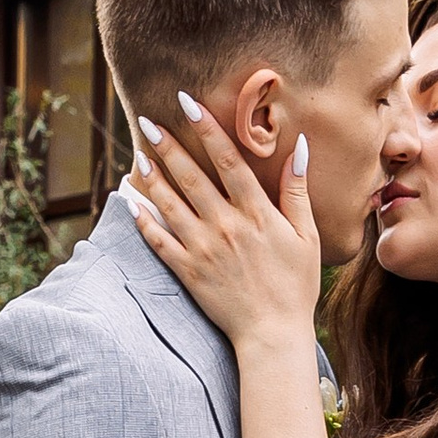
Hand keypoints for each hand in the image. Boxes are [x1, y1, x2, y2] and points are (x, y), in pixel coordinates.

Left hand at [124, 96, 326, 359]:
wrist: (273, 335)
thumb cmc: (295, 286)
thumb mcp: (307, 236)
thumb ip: (297, 190)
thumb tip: (300, 148)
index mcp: (256, 213)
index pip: (228, 160)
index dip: (207, 129)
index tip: (188, 103)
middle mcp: (225, 226)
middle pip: (191, 177)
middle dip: (168, 146)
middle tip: (146, 121)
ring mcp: (203, 249)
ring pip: (170, 205)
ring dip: (151, 177)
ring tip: (137, 155)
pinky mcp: (188, 272)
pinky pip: (159, 241)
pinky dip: (143, 221)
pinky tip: (131, 202)